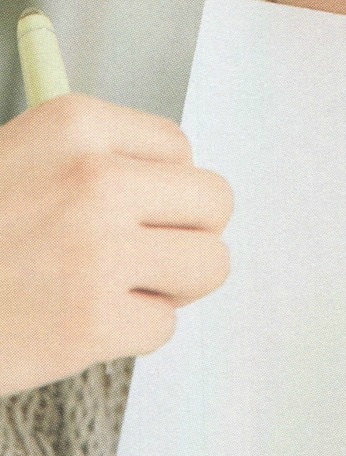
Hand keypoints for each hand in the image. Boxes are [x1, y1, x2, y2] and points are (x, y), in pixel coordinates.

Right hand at [0, 93, 233, 397]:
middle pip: (215, 201)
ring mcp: (97, 250)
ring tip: (121, 287)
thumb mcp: (20, 159)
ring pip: (210, 263)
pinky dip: (130, 332)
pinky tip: (81, 323)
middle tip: (146, 252)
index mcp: (75, 123)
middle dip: (188, 231)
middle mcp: (95, 178)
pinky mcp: (92, 321)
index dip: (163, 187)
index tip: (132, 208)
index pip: (181, 149)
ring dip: (173, 283)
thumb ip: (99, 158)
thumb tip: (181, 175)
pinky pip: (165, 325)